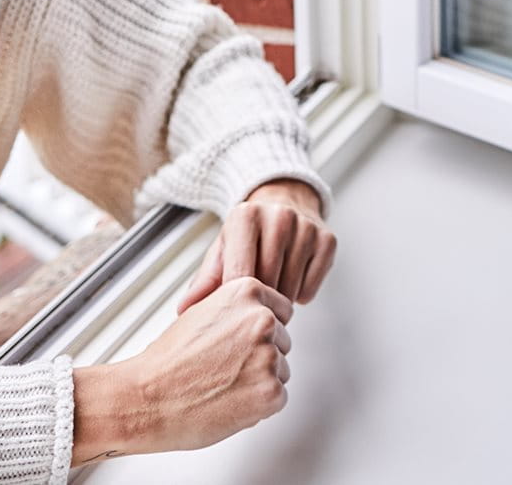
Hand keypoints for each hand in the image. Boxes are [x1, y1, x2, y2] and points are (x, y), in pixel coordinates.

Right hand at [72, 276, 292, 460]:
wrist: (149, 396)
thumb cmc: (169, 359)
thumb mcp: (203, 310)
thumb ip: (237, 308)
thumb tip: (259, 313)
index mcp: (247, 292)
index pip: (281, 309)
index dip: (263, 329)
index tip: (248, 341)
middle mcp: (263, 319)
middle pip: (283, 340)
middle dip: (262, 355)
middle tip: (229, 368)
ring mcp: (269, 355)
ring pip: (281, 371)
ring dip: (261, 380)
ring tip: (224, 385)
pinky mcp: (271, 392)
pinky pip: (278, 398)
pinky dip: (259, 406)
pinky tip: (230, 401)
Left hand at [179, 179, 335, 312]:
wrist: (283, 200)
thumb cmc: (249, 232)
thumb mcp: (223, 248)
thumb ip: (205, 280)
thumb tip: (184, 310)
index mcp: (246, 216)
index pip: (240, 276)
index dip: (236, 302)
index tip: (233, 312)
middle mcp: (278, 217)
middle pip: (267, 284)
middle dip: (258, 301)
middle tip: (253, 300)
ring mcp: (306, 227)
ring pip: (289, 290)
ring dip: (279, 300)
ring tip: (271, 286)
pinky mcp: (327, 240)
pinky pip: (310, 289)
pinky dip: (299, 295)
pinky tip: (291, 279)